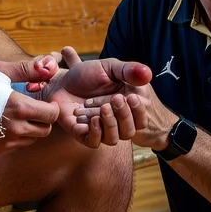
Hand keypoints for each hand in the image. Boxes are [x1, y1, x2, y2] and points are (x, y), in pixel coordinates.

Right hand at [0, 56, 61, 155]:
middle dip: (43, 119)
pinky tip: (4, 124)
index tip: (43, 101)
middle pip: (46, 130)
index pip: (53, 114)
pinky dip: (16, 137)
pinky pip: (17, 146)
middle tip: (31, 109)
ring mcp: (6, 142)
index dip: (51, 107)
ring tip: (15, 115)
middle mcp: (16, 129)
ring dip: (30, 129)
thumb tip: (51, 66)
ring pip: (32, 139)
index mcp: (20, 107)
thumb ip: (28, 69)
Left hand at [30, 47, 153, 146]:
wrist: (62, 80)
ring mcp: (101, 129)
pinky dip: (96, 133)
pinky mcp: (84, 135)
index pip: (141, 117)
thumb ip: (129, 70)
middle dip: (124, 115)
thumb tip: (148, 74)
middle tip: (115, 99)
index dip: (138, 110)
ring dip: (111, 124)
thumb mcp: (110, 68)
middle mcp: (116, 120)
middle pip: (130, 130)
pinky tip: (92, 119)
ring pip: (114, 138)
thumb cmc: (88, 74)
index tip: (131, 97)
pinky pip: (95, 143)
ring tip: (103, 108)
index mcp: (126, 106)